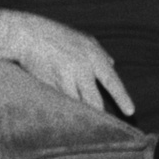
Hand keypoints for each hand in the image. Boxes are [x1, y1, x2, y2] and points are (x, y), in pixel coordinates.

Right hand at [8, 15, 135, 115]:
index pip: (112, 82)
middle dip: (98, 114)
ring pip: (77, 105)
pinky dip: (64, 107)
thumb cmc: (57, 36)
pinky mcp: (49, 86)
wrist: (28, 35)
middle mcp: (81, 69)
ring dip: (79, 112)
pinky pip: (61, 103)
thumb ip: (100, 54)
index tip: (130, 113)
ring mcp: (64, 79)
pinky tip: (64, 110)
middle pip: (94, 102)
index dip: (122, 99)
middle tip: (103, 124)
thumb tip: (112, 65)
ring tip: (81, 119)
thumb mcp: (84, 40)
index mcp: (93, 57)